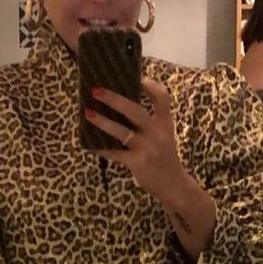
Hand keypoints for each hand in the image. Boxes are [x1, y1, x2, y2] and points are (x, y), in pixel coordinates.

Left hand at [85, 77, 216, 260]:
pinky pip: (115, 153)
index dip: (151, 86)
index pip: (162, 98)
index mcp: (165, 123)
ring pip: (121, 131)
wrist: (174, 185)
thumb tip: (120, 104)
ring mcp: (147, 148)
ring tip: (88, 113)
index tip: (138, 78)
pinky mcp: (137, 163)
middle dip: (114, 99)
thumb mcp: (164, 135)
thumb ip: (150, 122)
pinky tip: (90, 143)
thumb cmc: (165, 156)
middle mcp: (157, 133)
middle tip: (96, 90)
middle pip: (134, 111)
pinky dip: (102, 148)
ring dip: (102, 122)